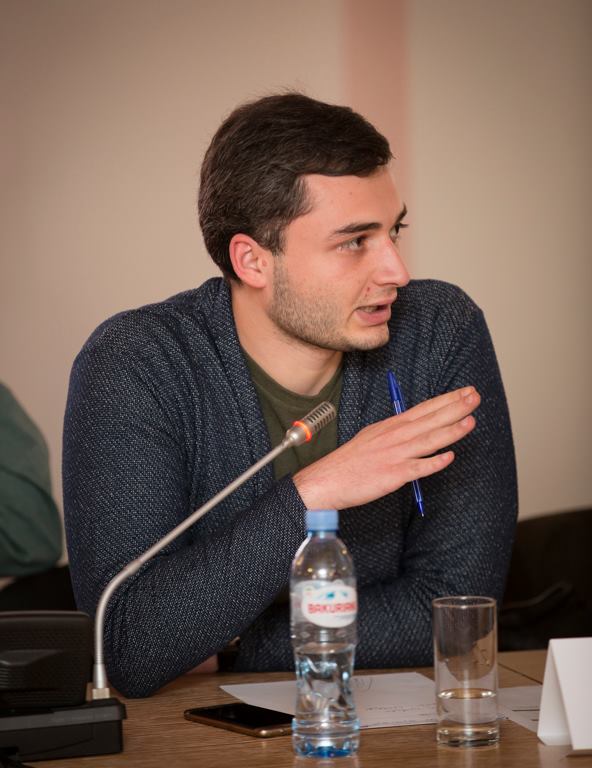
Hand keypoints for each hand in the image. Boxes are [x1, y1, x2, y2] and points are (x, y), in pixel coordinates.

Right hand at [293, 386, 479, 509]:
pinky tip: (449, 457)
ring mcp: (395, 455)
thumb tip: (414, 427)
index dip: (446, 400)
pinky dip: (434, 462)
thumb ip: (394, 431)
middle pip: (430, 420)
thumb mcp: (373, 436)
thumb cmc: (350, 461)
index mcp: (391, 426)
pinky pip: (417, 468)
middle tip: (475, 396)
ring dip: (451, 430)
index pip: (424, 409)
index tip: (464, 392)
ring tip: (471, 420)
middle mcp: (395, 436)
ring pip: (428, 440)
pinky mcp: (393, 475)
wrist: (328, 479)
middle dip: (455, 407)